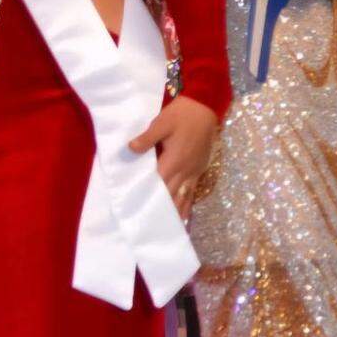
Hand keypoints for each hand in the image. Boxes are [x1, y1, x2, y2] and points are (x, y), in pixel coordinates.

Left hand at [129, 96, 218, 220]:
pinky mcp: (199, 169)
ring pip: (183, 197)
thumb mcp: (162, 122)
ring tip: (166, 229)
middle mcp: (184, 170)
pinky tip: (184, 215)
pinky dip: (187, 205)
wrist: (205, 107)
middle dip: (159, 210)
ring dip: (174, 212)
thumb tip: (131, 149)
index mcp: (173, 161)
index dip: (147, 197)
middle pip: (170, 195)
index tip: (136, 211)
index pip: (157, 184)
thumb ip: (147, 138)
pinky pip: (193, 191)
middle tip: (147, 226)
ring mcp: (194, 171)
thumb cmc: (182, 114)